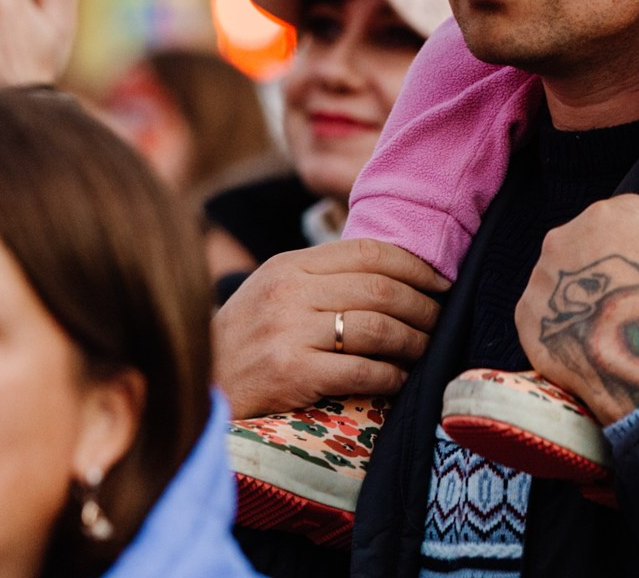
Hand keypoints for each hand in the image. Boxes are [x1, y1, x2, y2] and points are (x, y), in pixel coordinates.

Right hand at [212, 238, 448, 416]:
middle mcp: (289, 292)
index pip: (368, 252)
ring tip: (425, 349)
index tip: (440, 281)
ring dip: (413, 340)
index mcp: (289, 265)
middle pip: (380, 289)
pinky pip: (361, 370)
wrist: (198, 386)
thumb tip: (392, 274)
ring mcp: (289, 333)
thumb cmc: (245, 340)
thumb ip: (322, 278)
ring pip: (377, 328)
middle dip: (422, 305)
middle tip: (440, 319)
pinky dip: (391, 375)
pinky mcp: (292, 375)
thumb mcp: (273, 291)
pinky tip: (399, 378)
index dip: (414, 265)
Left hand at [517, 190, 638, 426]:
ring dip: (590, 290)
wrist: (630, 366)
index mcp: (605, 214)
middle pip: (599, 243)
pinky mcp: (524, 314)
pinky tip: (588, 337)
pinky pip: (544, 310)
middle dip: (619, 263)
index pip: (635, 215)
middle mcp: (562, 235)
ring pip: (572, 275)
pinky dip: (562, 321)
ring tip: (617, 319)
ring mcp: (539, 276)